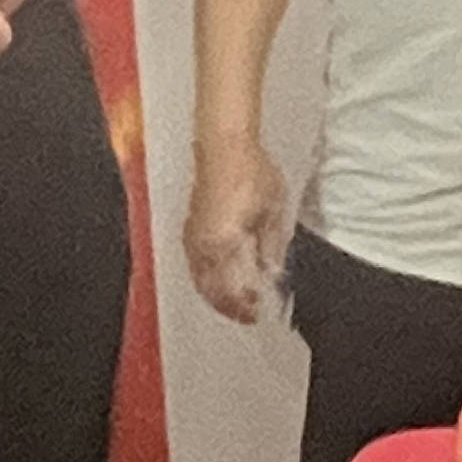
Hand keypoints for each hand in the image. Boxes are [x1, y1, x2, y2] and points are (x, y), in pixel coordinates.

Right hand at [185, 139, 290, 322]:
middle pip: (212, 290)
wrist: (223, 146)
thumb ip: (271, 248)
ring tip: (237, 302)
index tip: (260, 313)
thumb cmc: (253, 174)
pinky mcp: (188, 229)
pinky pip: (195, 265)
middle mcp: (203, 246)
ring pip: (200, 280)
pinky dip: (208, 279)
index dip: (246, 305)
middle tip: (249, 314)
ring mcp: (191, 238)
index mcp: (225, 244)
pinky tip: (222, 280)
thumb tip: (271, 275)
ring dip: (217, 295)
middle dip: (230, 306)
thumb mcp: (273, 212)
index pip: (233, 289)